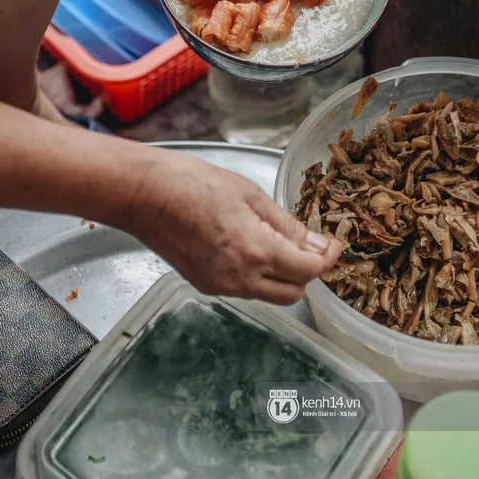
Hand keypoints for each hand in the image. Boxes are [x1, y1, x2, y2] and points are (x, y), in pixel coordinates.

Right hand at [130, 149, 341, 304]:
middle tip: (307, 243)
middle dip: (307, 272)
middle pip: (294, 293)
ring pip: (270, 294)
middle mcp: (241, 278)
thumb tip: (316, 243)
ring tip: (277, 241)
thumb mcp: (250, 194)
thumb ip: (286, 224)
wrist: (145, 195)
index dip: (327, 259)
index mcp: (256, 251)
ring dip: (283, 276)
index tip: (333, 244)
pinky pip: (246, 289)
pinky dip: (258, 275)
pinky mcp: (205, 285)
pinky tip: (250, 246)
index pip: (308, 271)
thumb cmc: (193, 184)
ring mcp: (221, 286)